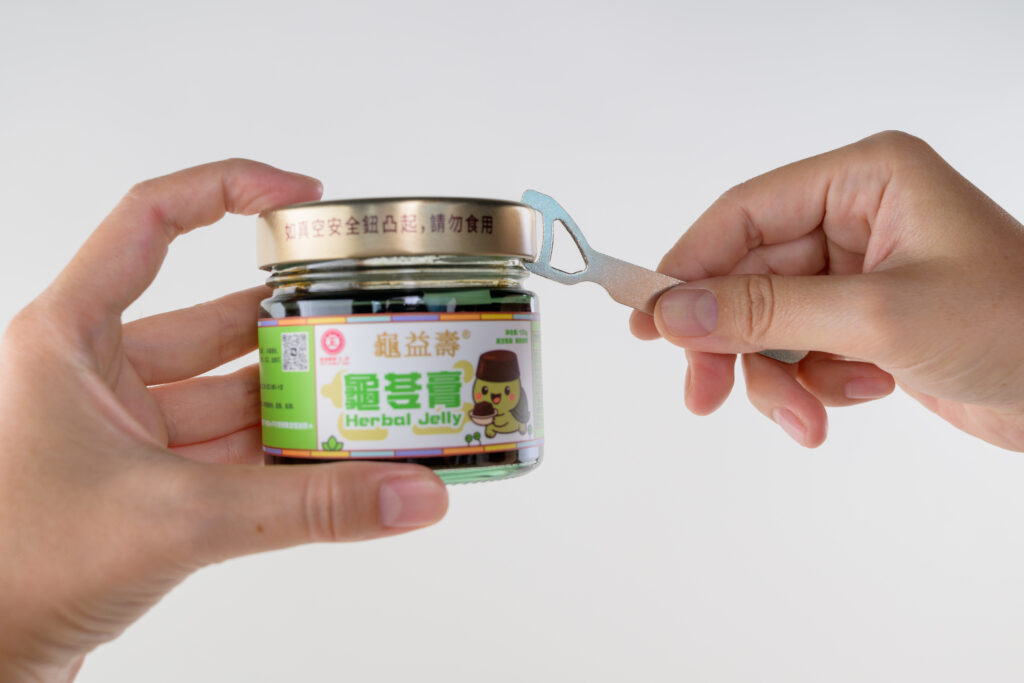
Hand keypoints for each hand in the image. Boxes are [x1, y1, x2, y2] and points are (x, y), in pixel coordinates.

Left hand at [0, 160, 448, 681]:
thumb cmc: (12, 571)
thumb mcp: (174, 517)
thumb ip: (306, 506)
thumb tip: (409, 492)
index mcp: (71, 339)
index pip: (150, 221)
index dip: (229, 191)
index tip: (303, 201)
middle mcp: (98, 375)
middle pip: (216, 320)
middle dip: (297, 325)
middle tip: (370, 323)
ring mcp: (127, 431)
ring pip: (233, 394)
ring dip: (301, 400)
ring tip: (375, 395)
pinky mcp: (150, 483)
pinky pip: (233, 451)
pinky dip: (286, 457)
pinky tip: (341, 461)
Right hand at [631, 131, 1023, 450]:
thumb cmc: (1013, 327)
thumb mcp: (878, 315)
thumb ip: (766, 311)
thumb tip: (672, 311)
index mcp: (864, 180)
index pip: (744, 215)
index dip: (689, 267)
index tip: (649, 323)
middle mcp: (856, 218)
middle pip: (749, 276)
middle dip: (735, 342)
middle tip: (701, 394)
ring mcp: (859, 272)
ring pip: (772, 323)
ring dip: (778, 376)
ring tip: (805, 419)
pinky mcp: (866, 320)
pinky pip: (804, 350)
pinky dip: (815, 385)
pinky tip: (861, 396)